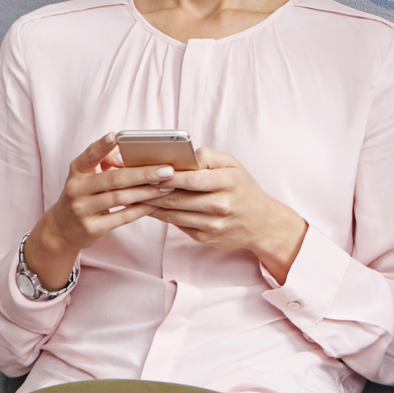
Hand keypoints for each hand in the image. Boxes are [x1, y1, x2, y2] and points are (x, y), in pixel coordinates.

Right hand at [23, 133, 177, 287]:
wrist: (62, 229)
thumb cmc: (84, 195)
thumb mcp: (87, 177)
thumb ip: (106, 162)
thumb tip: (128, 153)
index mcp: (77, 170)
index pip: (90, 155)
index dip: (102, 146)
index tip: (116, 135)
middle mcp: (76, 188)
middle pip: (114, 178)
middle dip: (144, 174)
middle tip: (167, 170)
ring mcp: (82, 209)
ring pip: (120, 198)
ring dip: (147, 192)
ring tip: (168, 187)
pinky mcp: (91, 228)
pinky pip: (122, 217)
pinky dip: (141, 210)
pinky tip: (156, 204)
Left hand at [142, 148, 307, 280]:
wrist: (262, 223)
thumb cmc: (243, 189)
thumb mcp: (233, 165)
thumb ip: (208, 157)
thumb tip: (181, 155)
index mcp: (229, 182)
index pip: (192, 178)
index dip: (168, 175)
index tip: (148, 170)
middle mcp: (221, 205)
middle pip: (178, 197)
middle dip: (152, 190)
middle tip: (131, 182)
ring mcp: (213, 224)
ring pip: (173, 213)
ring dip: (152, 204)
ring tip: (135, 194)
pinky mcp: (206, 237)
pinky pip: (177, 225)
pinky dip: (162, 215)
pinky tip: (151, 207)